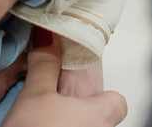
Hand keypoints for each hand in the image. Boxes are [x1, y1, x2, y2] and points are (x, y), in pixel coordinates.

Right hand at [1, 29, 125, 126]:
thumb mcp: (35, 93)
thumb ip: (45, 63)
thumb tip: (48, 33)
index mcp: (101, 112)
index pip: (117, 101)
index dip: (97, 95)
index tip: (72, 87)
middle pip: (97, 115)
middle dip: (75, 108)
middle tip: (47, 104)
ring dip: (64, 121)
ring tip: (39, 122)